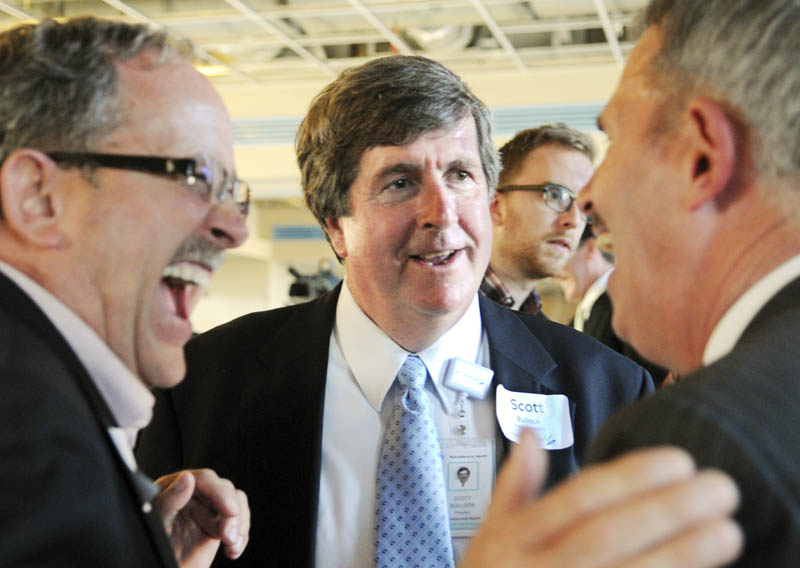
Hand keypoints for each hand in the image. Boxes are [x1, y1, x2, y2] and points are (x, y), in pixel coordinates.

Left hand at [154, 469, 249, 567]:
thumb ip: (170, 500)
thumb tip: (187, 478)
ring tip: (231, 544)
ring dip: (239, 525)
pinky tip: (233, 550)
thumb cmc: (153, 548)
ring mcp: (206, 509)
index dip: (220, 492)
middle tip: (228, 536)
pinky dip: (242, 536)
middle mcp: (193, 495)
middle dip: (232, 514)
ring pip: (236, 503)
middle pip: (225, 491)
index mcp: (175, 487)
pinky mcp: (216, 524)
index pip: (205, 479)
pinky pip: (239, 521)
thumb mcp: (158, 523)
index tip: (230, 510)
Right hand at [460, 430, 741, 567]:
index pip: (576, 499)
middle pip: (608, 535)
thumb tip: (531, 436)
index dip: (629, 477)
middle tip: (719, 488)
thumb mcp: (487, 536)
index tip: (678, 461)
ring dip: (682, 556)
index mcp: (513, 541)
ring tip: (726, 532)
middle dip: (667, 511)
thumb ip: (513, 488)